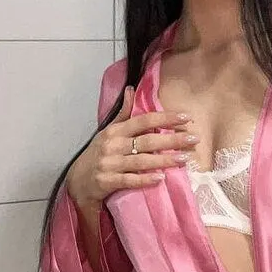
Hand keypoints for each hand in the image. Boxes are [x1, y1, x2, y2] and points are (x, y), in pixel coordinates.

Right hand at [66, 85, 196, 206]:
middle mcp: (113, 145)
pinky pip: (130, 180)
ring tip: (184, 158)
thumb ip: (122, 114)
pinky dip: (145, 179)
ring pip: (141, 161)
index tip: (186, 117)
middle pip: (147, 140)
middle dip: (172, 139)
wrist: (77, 181)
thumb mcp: (107, 132)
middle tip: (193, 139)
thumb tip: (130, 89)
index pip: (143, 121)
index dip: (165, 118)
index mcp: (115, 131)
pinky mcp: (108, 182)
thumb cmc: (97, 154)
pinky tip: (161, 178)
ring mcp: (110, 164)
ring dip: (164, 160)